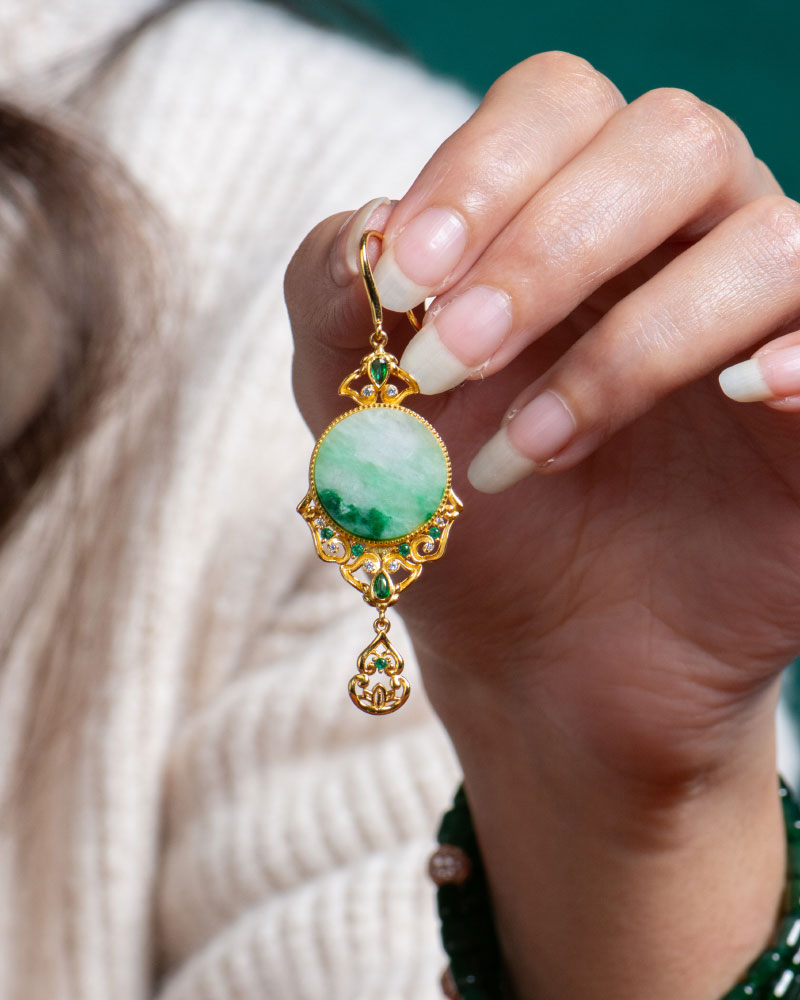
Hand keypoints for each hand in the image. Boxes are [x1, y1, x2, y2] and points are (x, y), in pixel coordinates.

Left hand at [286, 52, 797, 997]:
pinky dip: (792, 354)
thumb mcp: (360, 414)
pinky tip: (731, 398)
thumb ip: (338, 304)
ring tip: (530, 454)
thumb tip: (370, 225)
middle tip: (454, 359)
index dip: (483, 171)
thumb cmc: (455, 518)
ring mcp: (758, 321)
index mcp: (564, 218)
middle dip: (549, 249)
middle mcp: (675, 244)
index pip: (556, 105)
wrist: (536, 657)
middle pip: (669, 142)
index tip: (404, 281)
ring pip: (762, 239)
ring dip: (632, 345)